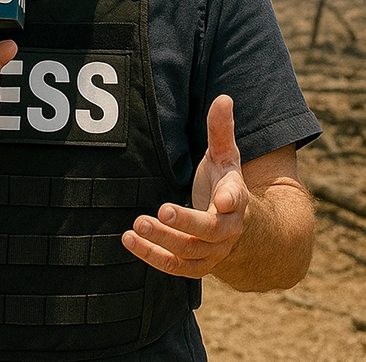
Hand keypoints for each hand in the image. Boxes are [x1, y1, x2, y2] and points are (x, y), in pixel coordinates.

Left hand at [122, 94, 247, 277]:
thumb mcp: (225, 156)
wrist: (237, 226)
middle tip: (159, 210)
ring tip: (136, 225)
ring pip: (189, 252)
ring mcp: (213, 250)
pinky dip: (152, 256)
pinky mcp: (196, 265)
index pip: (237, 199)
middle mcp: (227, 229)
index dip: (231, 199)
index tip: (222, 199)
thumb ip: (221, 130)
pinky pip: (175, 267)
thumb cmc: (224, 183)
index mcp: (236, 198)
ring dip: (163, 240)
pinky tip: (129, 240)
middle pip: (209, 230)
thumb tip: (223, 97)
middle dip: (185, 222)